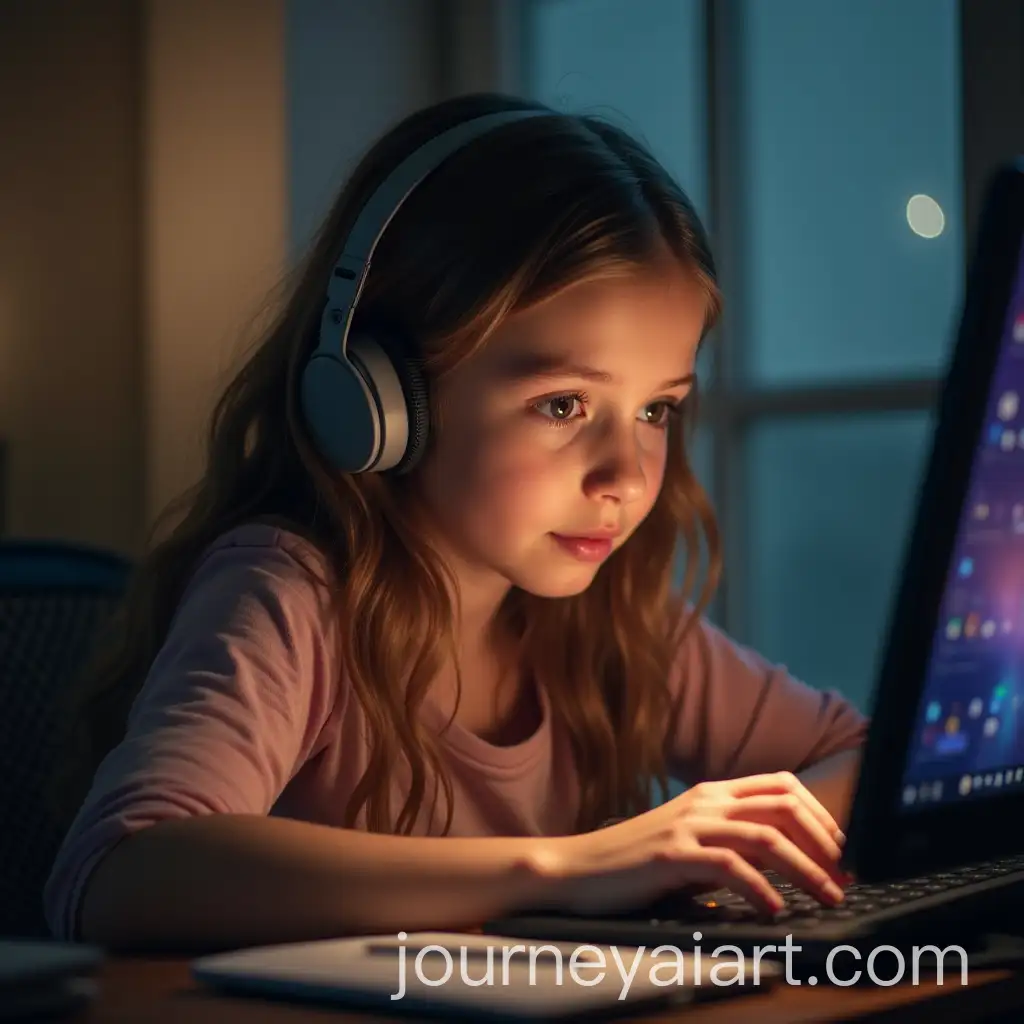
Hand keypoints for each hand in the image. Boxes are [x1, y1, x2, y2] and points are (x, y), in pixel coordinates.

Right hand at [537, 772, 850, 916]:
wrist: (576, 869)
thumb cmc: (633, 861)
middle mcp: (704, 801)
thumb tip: (784, 859)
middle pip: (784, 804)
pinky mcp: (672, 854)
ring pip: (767, 835)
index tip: (843, 848)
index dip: (821, 813)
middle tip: (847, 874)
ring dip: (807, 869)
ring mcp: (688, 824)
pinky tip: (774, 908)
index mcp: (710, 793)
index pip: (781, 785)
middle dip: (826, 840)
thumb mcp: (688, 840)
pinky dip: (762, 888)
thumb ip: (729, 840)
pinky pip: (731, 866)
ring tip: (829, 895)